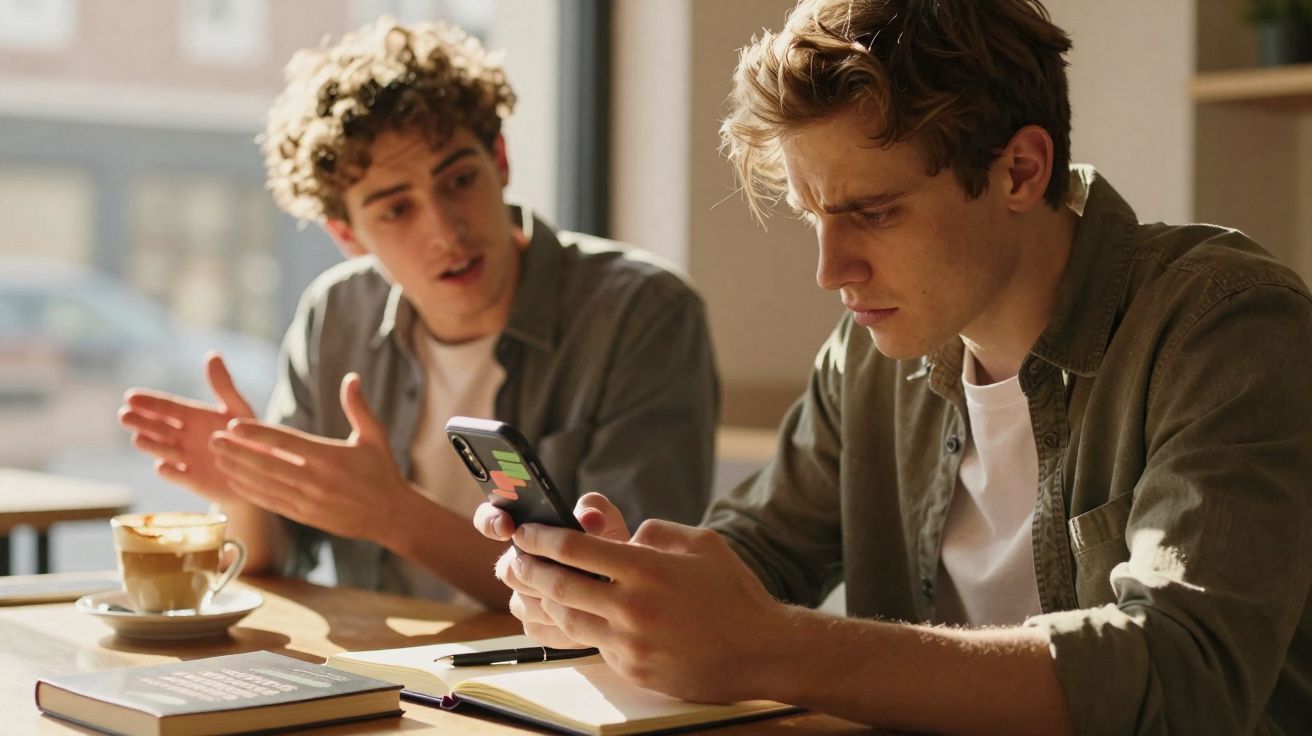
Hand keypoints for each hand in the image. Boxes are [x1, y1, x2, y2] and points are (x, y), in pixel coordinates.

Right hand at [117, 352, 254, 501]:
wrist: (261, 468)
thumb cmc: (248, 434)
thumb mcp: (239, 408)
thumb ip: (224, 385)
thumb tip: (212, 354)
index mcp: (193, 416)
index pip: (166, 407)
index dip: (149, 402)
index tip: (130, 396)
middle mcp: (184, 437)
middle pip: (158, 427)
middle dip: (141, 422)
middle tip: (124, 415)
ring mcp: (186, 459)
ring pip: (163, 450)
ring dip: (151, 445)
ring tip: (138, 438)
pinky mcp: (193, 480)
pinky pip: (179, 477)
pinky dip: (170, 473)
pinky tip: (162, 466)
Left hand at [207, 372, 408, 544]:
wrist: (390, 515)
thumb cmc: (382, 471)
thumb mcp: (375, 436)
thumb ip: (358, 407)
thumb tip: (351, 377)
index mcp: (330, 458)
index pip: (286, 443)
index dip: (258, 433)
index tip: (234, 424)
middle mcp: (316, 481)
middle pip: (268, 464)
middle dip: (237, 451)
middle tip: (213, 438)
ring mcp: (309, 501)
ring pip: (265, 484)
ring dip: (238, 471)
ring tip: (216, 457)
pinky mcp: (305, 515)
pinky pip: (271, 502)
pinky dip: (250, 492)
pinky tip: (234, 481)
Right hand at [478, 493, 629, 646]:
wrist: (625, 586)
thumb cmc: (608, 545)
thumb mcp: (608, 521)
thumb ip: (595, 511)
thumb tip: (589, 518)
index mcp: (528, 531)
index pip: (490, 520)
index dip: (490, 522)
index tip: (506, 527)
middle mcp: (519, 563)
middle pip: (509, 570)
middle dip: (538, 573)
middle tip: (569, 571)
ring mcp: (524, 596)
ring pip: (521, 603)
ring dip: (555, 601)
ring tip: (589, 597)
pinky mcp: (535, 625)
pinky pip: (536, 628)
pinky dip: (562, 626)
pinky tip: (589, 619)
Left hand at [508, 513, 784, 702]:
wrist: (761, 651)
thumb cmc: (733, 592)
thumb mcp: (701, 542)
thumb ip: (655, 533)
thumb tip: (623, 535)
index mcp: (647, 568)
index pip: (575, 549)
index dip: (541, 538)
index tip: (524, 532)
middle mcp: (632, 606)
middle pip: (559, 585)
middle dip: (527, 569)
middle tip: (513, 559)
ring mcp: (630, 642)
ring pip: (567, 620)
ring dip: (543, 602)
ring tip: (532, 588)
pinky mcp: (633, 668)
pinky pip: (593, 644)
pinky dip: (577, 628)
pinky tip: (569, 616)